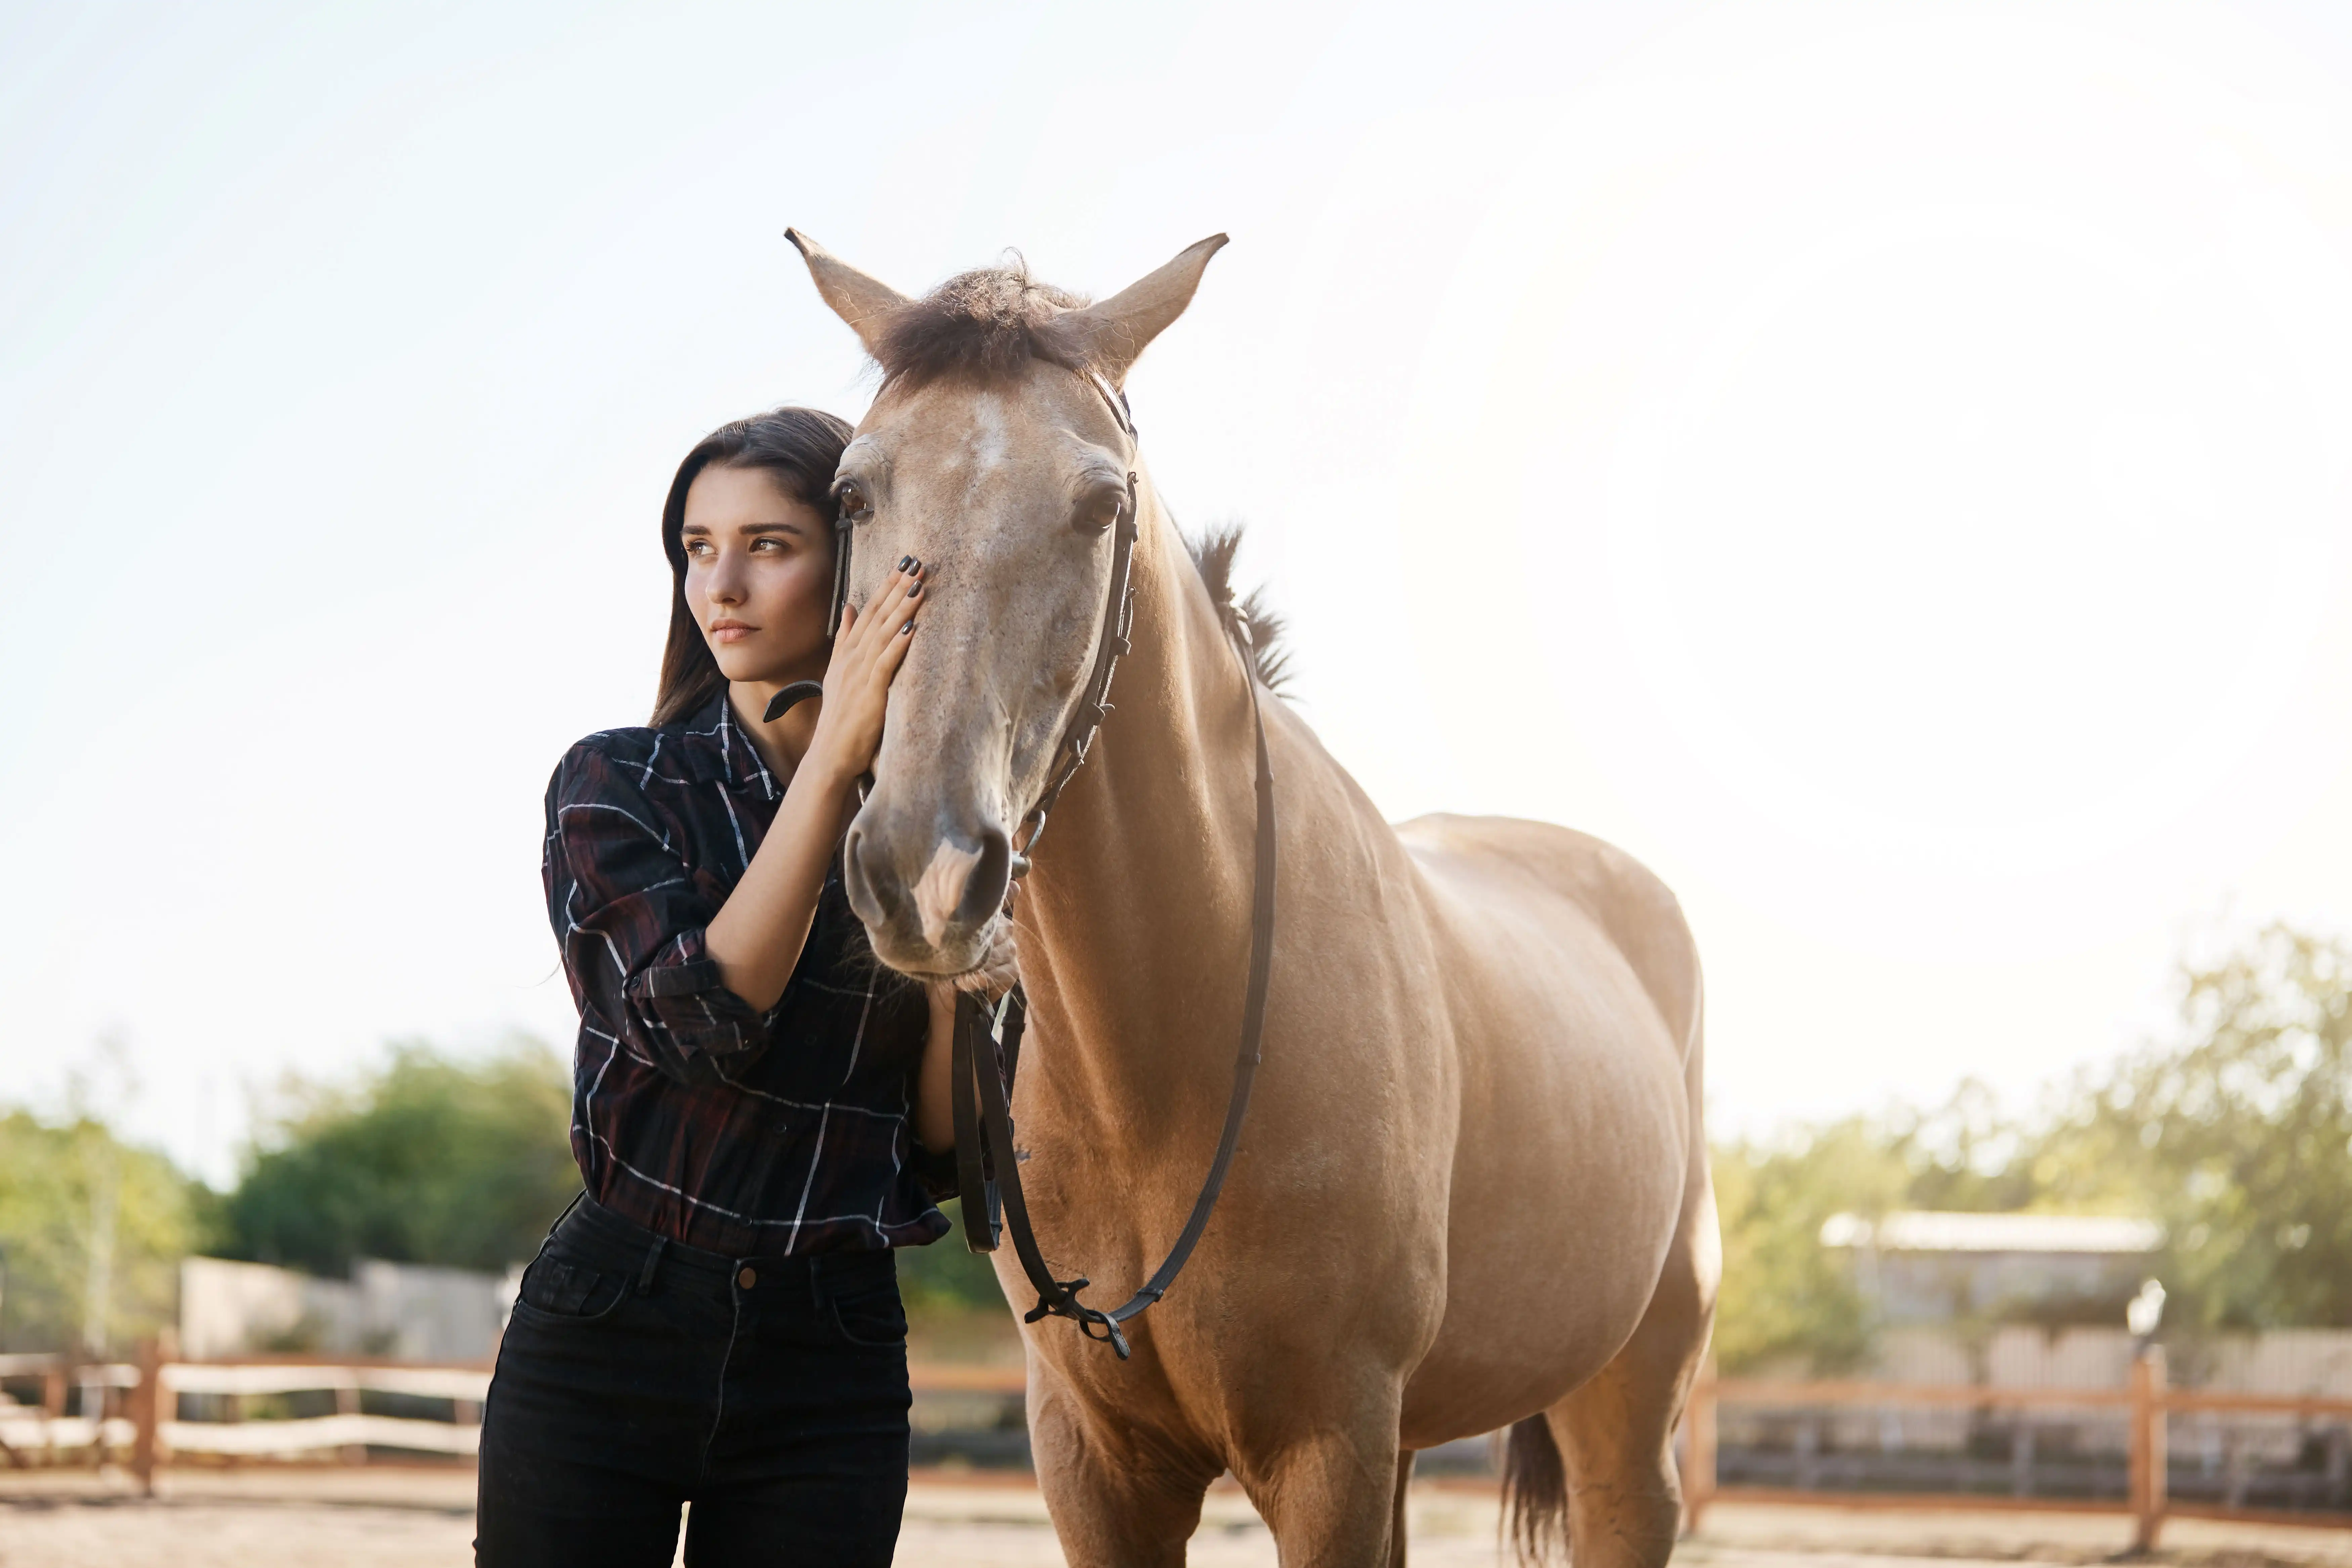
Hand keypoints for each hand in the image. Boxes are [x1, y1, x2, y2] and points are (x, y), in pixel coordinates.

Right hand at [805, 556, 927, 785]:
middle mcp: (852, 658)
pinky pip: (885, 662)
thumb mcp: (839, 672)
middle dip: (897, 587)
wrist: (831, 753)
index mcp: (847, 652)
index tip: (903, 564)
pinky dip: (897, 644)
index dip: (886, 586)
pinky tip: (911, 627)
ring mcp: (859, 673)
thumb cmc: (842, 717)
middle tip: (916, 562)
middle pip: (877, 615)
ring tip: (919, 584)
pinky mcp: (870, 692)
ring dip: (902, 608)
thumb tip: (849, 606)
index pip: (869, 610)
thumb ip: (844, 638)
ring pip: (883, 633)